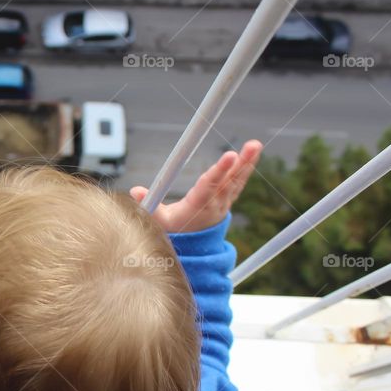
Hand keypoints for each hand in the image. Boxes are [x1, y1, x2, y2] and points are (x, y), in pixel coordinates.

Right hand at [130, 140, 262, 232]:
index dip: (219, 171)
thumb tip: (135, 191)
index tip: (230, 156)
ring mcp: (224, 202)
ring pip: (237, 180)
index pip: (209, 187)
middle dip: (240, 163)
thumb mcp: (160, 222)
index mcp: (198, 207)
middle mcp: (215, 204)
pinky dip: (246, 167)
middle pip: (229, 181)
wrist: (194, 245)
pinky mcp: (228, 198)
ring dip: (247, 162)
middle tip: (252, 146)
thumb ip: (150, 205)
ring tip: (255, 145)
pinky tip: (252, 153)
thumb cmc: (175, 230)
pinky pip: (238, 181)